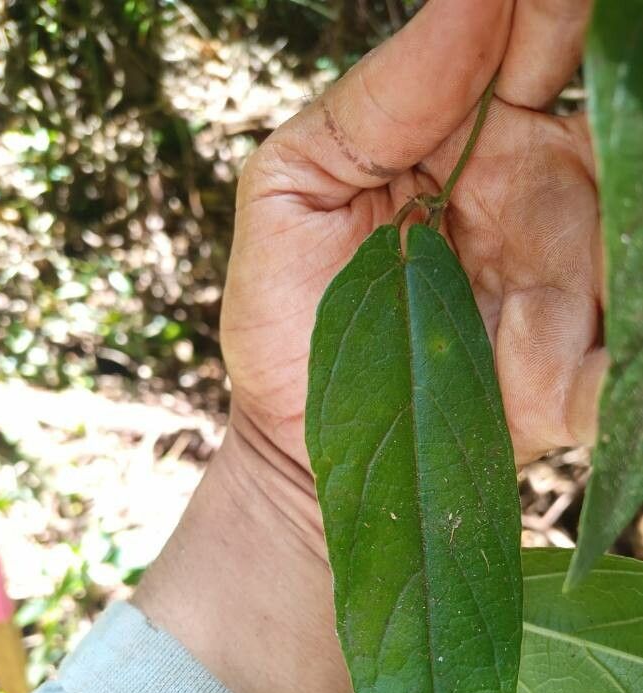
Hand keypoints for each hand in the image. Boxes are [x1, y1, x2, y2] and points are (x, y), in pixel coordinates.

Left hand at [139, 0, 601, 692]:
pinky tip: (609, 339)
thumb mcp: (294, 188)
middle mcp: (538, 201)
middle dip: (627, 105)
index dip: (555, 11)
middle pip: (618, 128)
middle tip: (620, 74)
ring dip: (633, 222)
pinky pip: (625, 357)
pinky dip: (626, 354)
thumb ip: (379, 98)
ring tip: (613, 221)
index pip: (538, 47)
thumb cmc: (287, 313)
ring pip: (634, 234)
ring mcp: (568, 288)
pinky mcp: (577, 377)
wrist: (301, 445)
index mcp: (472, 143)